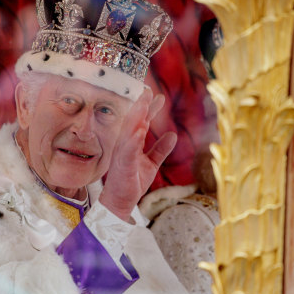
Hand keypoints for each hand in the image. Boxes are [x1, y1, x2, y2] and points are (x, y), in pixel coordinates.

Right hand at [99, 89, 176, 221]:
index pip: (140, 122)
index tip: (157, 95)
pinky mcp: (122, 166)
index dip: (148, 108)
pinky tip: (139, 131)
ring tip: (143, 104)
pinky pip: (128, 151)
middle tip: (148, 91)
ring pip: (128, 132)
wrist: (120, 203)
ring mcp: (122, 155)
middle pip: (133, 122)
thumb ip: (160, 149)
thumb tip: (172, 135)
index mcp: (132, 144)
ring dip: (136, 117)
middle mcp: (125, 146)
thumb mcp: (151, 164)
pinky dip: (133, 140)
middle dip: (140, 106)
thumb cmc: (132, 182)